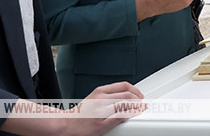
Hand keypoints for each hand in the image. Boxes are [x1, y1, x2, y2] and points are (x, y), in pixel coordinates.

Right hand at [0, 82, 144, 135]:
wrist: (66, 125)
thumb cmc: (80, 114)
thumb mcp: (94, 98)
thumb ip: (108, 95)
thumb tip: (124, 95)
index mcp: (100, 91)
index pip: (124, 85)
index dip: (136, 90)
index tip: (140, 96)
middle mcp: (101, 98)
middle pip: (127, 94)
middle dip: (139, 99)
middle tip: (143, 104)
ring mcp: (102, 110)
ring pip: (126, 103)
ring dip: (137, 106)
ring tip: (141, 109)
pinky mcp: (102, 123)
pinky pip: (120, 116)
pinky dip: (130, 114)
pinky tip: (134, 115)